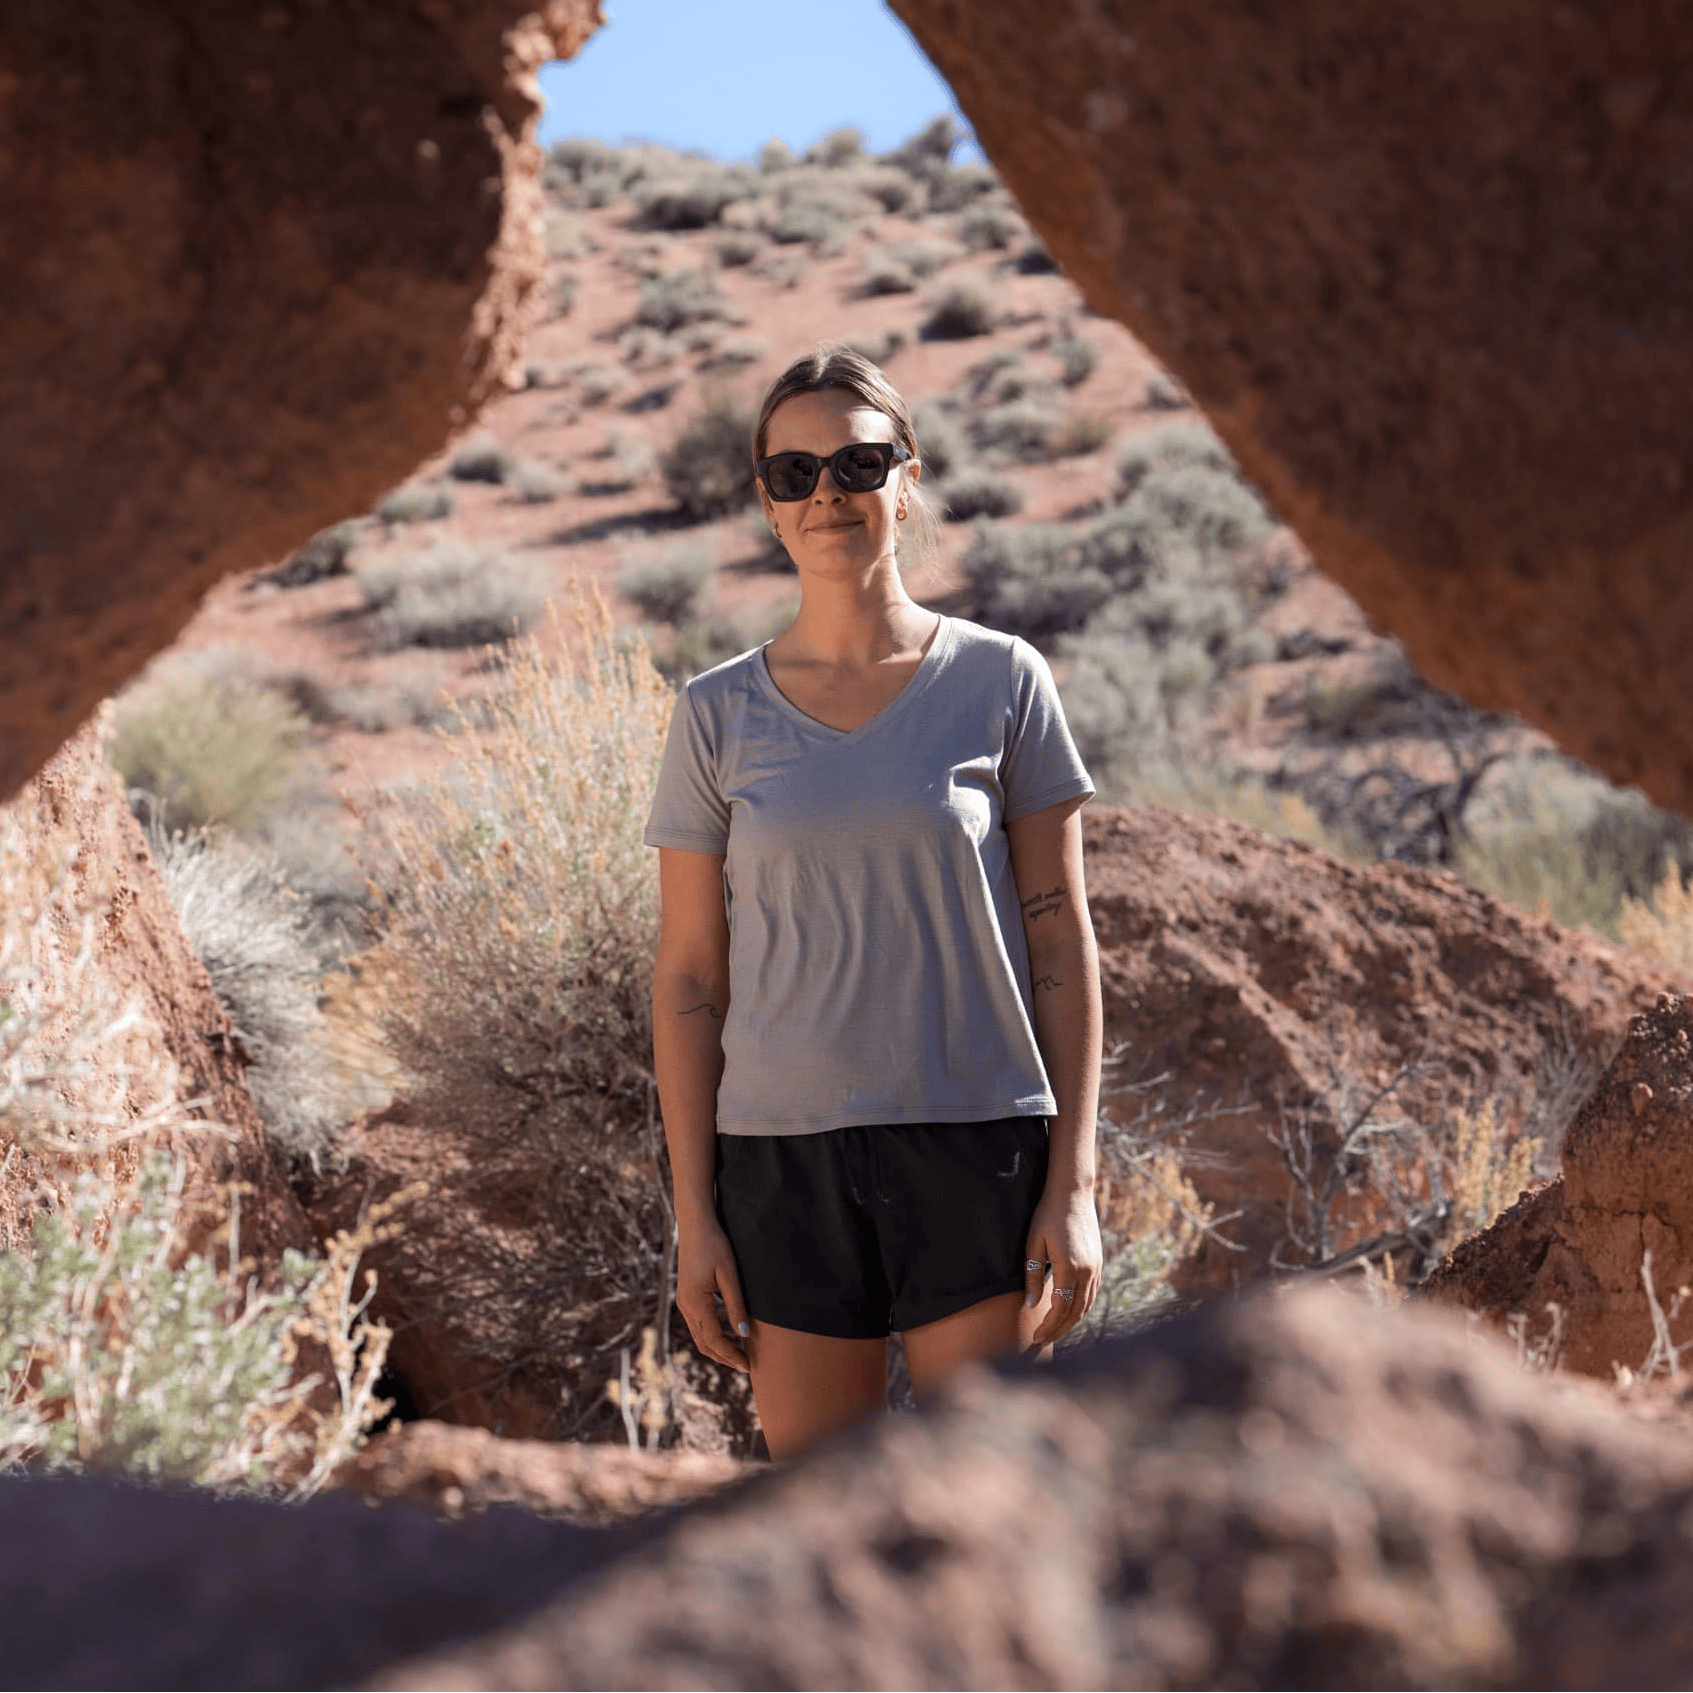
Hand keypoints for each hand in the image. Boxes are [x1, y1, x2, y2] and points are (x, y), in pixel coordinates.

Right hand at [675, 1222, 750, 1371]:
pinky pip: (698, 1325)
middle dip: (724, 1357)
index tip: (748, 1365)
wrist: (694, 1224)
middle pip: (704, 1343)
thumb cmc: (715, 1244)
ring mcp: (683, 1302)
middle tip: (746, 1366)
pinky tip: (728, 1335)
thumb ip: (736, 1305)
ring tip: (739, 1355)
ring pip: (699, 1336)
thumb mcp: (729, 1274)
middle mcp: (685, 1306)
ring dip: (718, 1349)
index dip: (731, 1355)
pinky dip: (712, 1336)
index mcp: (695, 1302)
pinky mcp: (686, 1297)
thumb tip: (745, 1335)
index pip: (714, 1339)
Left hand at [1023, 1181, 1101, 1347]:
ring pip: (1086, 1306)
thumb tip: (1031, 1305)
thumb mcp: (1033, 1244)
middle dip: (1059, 1330)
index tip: (1035, 1338)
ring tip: (1053, 1332)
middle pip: (1075, 1313)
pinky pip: (1091, 1295)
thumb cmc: (1047, 1215)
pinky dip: (1080, 1309)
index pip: (1060, 1308)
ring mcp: (1096, 1268)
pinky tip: (1069, 1314)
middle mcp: (1087, 1271)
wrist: (1073, 1193)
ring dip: (1070, 1323)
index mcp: (1070, 1267)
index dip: (1048, 1326)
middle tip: (1042, 1341)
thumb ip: (1032, 1276)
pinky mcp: (1098, 1264)